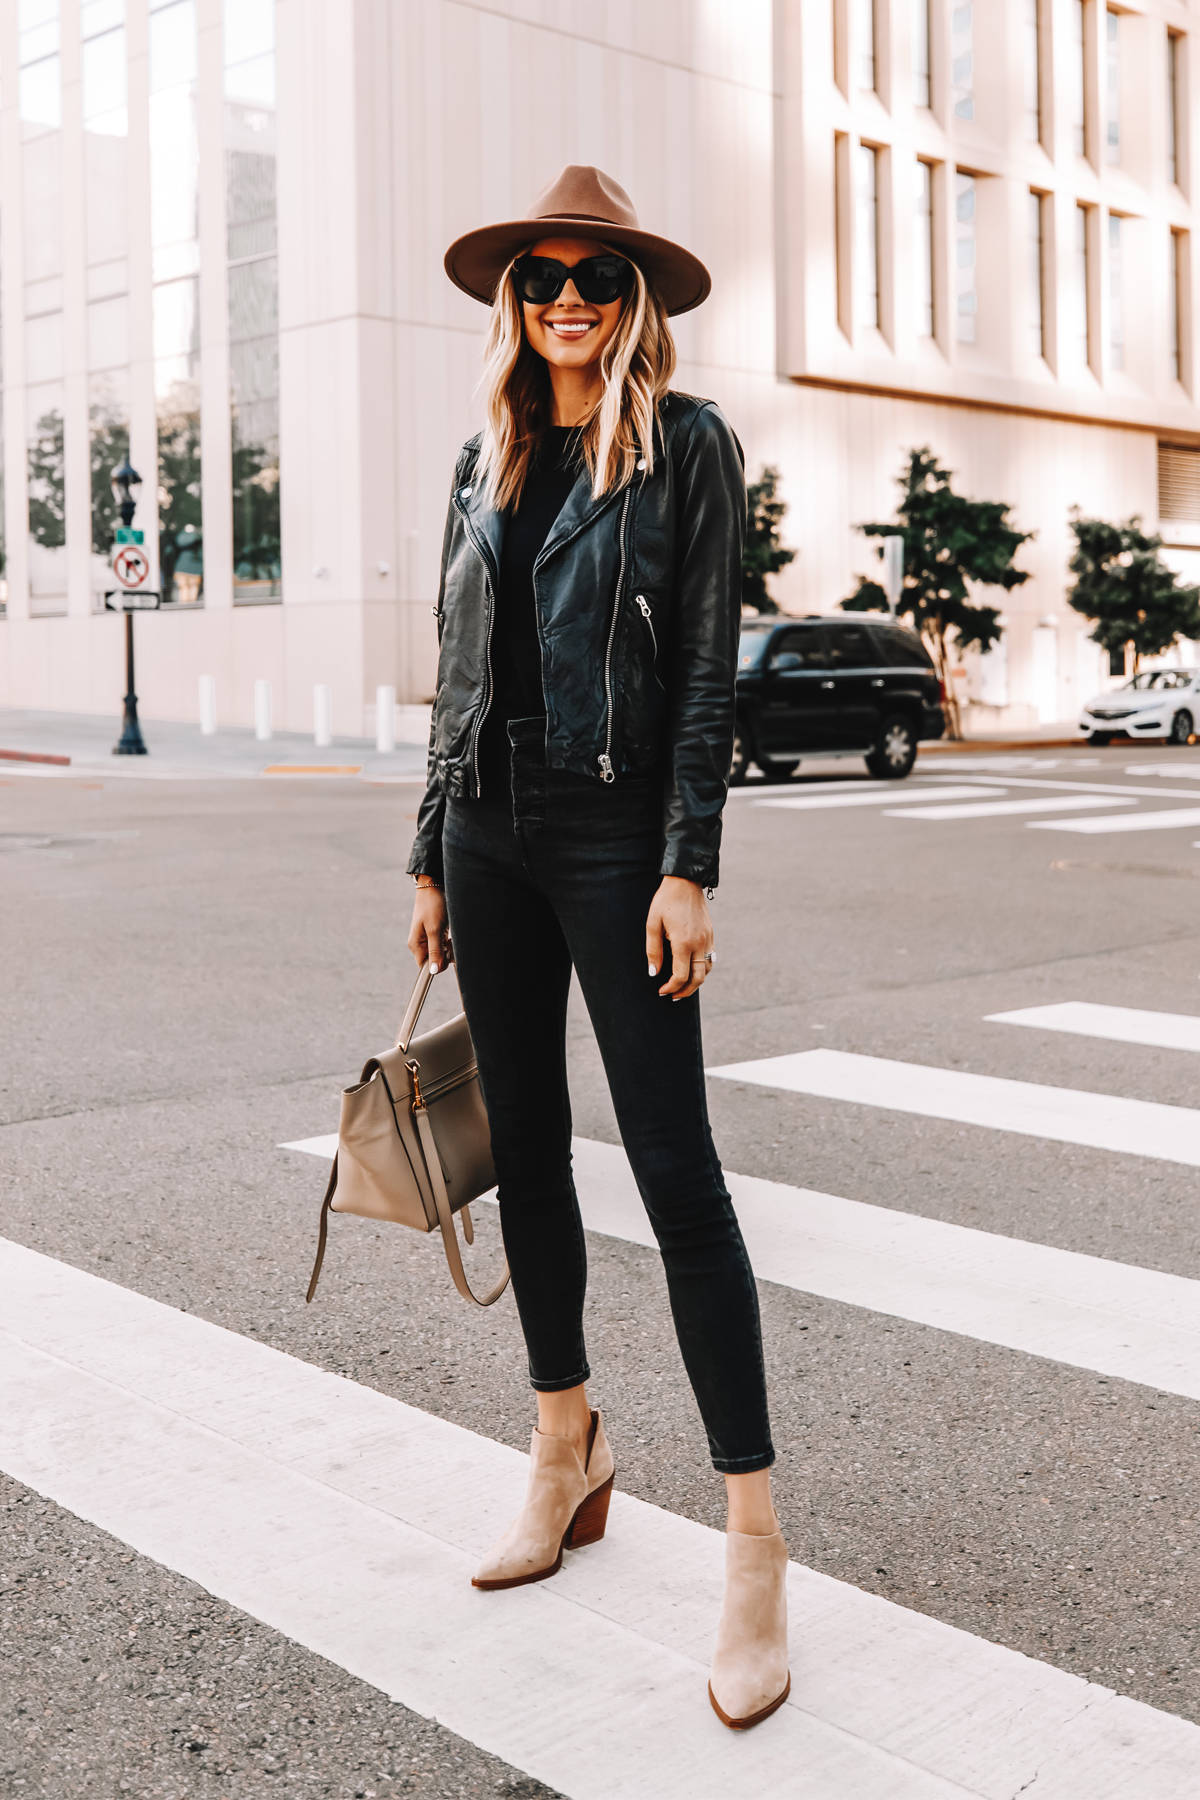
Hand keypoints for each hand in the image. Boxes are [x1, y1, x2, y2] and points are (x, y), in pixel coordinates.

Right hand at [408, 883, 451, 971]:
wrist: (434, 885)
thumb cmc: (432, 905)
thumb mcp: (435, 929)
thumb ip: (435, 951)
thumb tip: (433, 972)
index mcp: (416, 944)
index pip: (426, 967)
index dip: (439, 965)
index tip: (447, 954)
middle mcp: (420, 943)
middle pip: (435, 960)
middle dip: (446, 955)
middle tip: (450, 941)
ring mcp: (427, 937)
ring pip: (441, 952)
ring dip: (449, 947)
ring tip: (450, 935)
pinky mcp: (435, 932)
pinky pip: (444, 944)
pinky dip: (450, 941)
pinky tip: (450, 932)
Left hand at [645, 876, 712, 999]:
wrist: (686, 881)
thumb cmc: (665, 901)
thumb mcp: (652, 924)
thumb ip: (653, 951)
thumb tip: (654, 973)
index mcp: (683, 942)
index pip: (680, 976)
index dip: (670, 988)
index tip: (661, 991)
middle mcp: (699, 943)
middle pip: (698, 979)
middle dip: (685, 991)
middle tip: (673, 996)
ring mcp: (708, 939)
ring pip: (707, 970)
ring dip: (696, 982)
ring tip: (682, 987)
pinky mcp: (711, 934)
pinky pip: (710, 959)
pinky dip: (703, 970)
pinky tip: (691, 970)